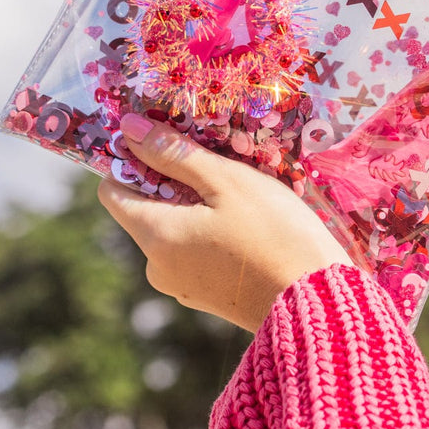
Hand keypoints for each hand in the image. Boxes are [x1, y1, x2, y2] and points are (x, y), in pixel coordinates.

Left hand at [98, 114, 351, 332]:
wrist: (316, 300)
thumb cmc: (273, 232)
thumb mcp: (226, 181)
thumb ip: (174, 154)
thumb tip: (127, 127)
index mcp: (155, 237)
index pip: (112, 191)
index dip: (132, 161)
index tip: (166, 142)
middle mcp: (157, 267)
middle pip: (147, 209)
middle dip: (174, 182)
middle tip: (220, 164)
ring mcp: (182, 286)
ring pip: (175, 229)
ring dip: (198, 206)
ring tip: (243, 194)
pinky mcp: (208, 297)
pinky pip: (195, 252)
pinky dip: (212, 231)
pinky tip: (250, 224)